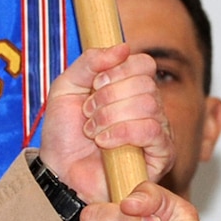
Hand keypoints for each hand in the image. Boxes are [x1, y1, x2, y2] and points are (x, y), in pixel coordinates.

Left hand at [38, 44, 173, 199]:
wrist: (59, 173)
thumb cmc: (64, 136)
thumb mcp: (66, 88)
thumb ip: (90, 62)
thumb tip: (123, 47)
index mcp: (130, 88)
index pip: (144, 63)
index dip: (118, 71)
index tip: (94, 86)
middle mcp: (149, 107)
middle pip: (145, 84)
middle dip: (108, 99)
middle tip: (89, 115)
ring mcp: (158, 131)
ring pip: (148, 106)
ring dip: (111, 117)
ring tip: (94, 132)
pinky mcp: (161, 155)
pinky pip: (152, 131)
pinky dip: (122, 133)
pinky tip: (105, 143)